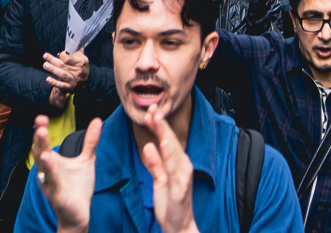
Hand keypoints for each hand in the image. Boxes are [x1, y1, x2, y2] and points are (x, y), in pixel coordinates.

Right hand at [31, 114, 101, 232]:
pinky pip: (53, 185)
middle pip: (40, 153)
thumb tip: (98, 120)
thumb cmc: (78, 187)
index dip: (41, 130)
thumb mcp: (86, 160)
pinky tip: (50, 166)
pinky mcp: (57, 197)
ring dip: (44, 157)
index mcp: (51, 162)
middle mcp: (47, 172)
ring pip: (44, 169)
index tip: (42, 117)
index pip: (43, 143)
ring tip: (44, 145)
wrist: (79, 213)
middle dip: (40, 139)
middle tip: (41, 124)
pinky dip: (52, 176)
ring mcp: (50, 184)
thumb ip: (90, 141)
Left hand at [43, 49, 89, 108]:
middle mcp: (77, 71)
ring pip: (62, 74)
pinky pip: (61, 85)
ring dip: (53, 69)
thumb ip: (76, 52)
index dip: (62, 55)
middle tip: (45, 56)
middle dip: (53, 60)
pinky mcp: (69, 87)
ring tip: (45, 65)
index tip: (59, 54)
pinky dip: (54, 83)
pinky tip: (48, 79)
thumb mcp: (82, 59)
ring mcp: (73, 80)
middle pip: (63, 65)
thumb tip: (74, 44)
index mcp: (81, 62)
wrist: (83, 84)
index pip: (69, 58)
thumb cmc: (81, 68)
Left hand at [140, 108, 199, 232]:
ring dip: (166, 138)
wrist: (179, 228)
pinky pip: (172, 174)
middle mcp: (182, 168)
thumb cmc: (170, 204)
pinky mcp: (179, 191)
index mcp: (176, 164)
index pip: (166, 141)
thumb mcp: (160, 181)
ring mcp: (182, 179)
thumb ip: (155, 164)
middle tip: (153, 109)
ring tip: (158, 123)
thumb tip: (148, 146)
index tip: (150, 110)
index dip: (159, 125)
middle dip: (162, 126)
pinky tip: (157, 149)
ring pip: (173, 155)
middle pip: (170, 143)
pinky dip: (166, 161)